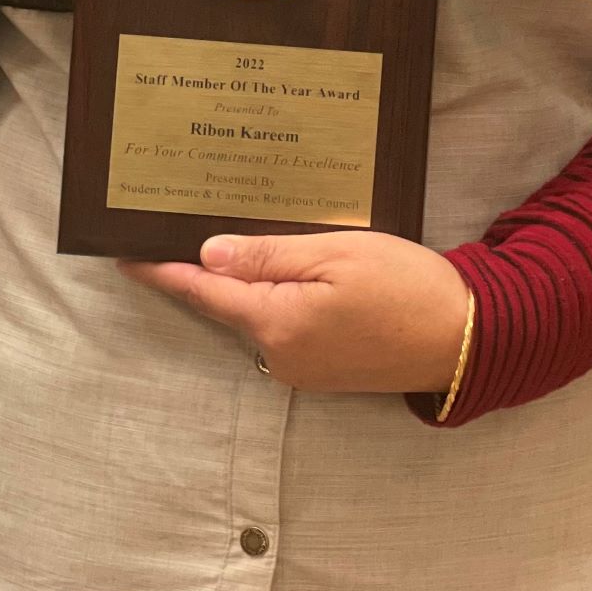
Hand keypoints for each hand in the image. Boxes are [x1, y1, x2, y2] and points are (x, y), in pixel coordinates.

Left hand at [120, 231, 470, 396]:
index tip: (124, 255)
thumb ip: (269, 255)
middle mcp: (279, 355)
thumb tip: (210, 254)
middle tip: (191, 219)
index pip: (203, 293)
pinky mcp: (323, 371)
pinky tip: (290, 269)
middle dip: (210, 266)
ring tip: (247, 235)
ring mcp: (301, 369)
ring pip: (258, 314)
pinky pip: (284, 327)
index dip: (163, 271)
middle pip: (228, 304)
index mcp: (276, 323)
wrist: (466, 338)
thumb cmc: (405, 287)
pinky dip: (278, 298)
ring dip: (250, 281)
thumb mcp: (335, 253)